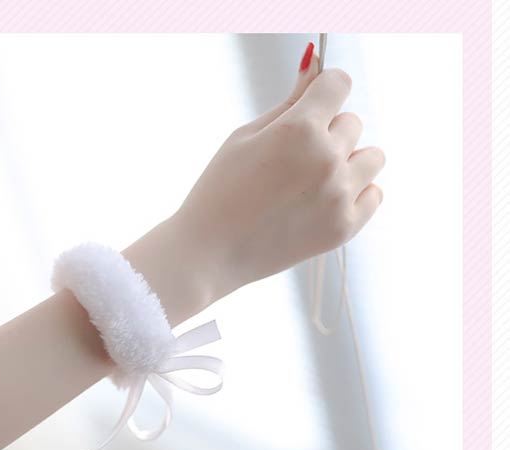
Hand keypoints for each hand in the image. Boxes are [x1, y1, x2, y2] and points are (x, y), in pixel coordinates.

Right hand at [173, 50, 385, 303]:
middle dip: (327, 132)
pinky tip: (324, 200)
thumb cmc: (219, 189)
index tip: (312, 105)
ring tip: (312, 181)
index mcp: (298, 129)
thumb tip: (315, 61)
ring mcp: (339, 196)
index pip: (339, 84)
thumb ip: (288, 101)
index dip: (323, 91)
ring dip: (348, 161)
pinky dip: (355, 193)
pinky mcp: (344, 227)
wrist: (208, 253)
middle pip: (352, 122)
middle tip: (290, 160)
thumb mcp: (245, 136)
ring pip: (372, 157)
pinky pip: (374, 194)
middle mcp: (326, 159)